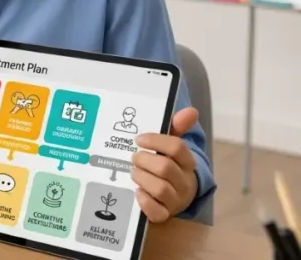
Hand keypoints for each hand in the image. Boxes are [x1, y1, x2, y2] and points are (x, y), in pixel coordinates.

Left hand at [131, 107, 199, 222]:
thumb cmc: (169, 165)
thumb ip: (177, 128)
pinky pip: (157, 212)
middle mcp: (184, 182)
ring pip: (160, 189)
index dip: (156, 141)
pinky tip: (136, 192)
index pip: (177, 148)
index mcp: (188, 162)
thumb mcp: (171, 146)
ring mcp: (176, 200)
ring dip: (141, 178)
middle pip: (165, 168)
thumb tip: (191, 110)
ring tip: (133, 172)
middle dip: (144, 160)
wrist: (176, 195)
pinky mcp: (165, 214)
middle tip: (134, 157)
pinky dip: (144, 201)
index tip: (139, 139)